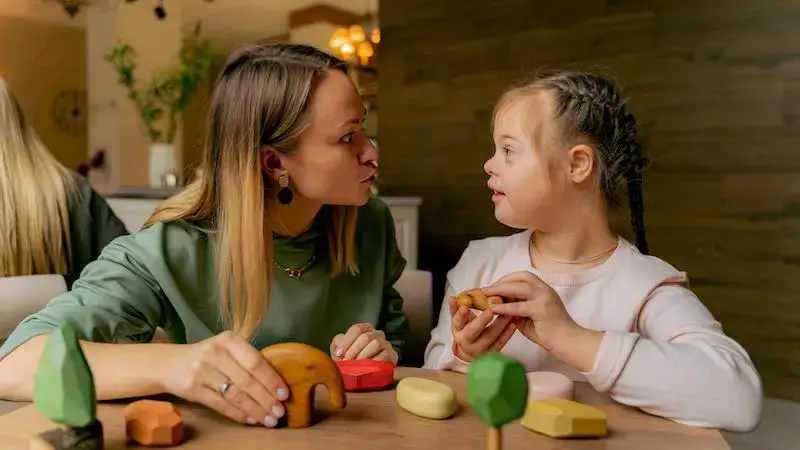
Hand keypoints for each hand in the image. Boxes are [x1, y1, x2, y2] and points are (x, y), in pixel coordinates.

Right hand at [161, 331, 289, 427]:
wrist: (169, 363)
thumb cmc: (207, 357)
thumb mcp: (226, 349)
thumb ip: (247, 360)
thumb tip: (276, 384)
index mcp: (229, 339)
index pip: (255, 361)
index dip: (271, 379)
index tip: (284, 394)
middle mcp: (215, 352)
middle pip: (247, 380)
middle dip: (266, 398)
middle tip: (280, 412)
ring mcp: (201, 370)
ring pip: (235, 394)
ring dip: (255, 409)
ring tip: (268, 419)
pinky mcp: (192, 389)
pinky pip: (221, 405)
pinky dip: (238, 414)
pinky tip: (250, 419)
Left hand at [331, 323, 397, 364]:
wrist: (361, 375)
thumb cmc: (349, 360)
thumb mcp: (340, 350)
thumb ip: (338, 343)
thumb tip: (340, 346)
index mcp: (365, 329)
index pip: (357, 329)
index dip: (347, 341)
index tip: (339, 354)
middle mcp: (377, 334)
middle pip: (366, 336)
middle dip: (354, 350)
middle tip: (346, 362)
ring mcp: (386, 344)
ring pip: (376, 343)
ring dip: (363, 355)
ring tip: (356, 365)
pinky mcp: (392, 355)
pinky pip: (385, 354)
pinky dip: (374, 361)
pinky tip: (367, 368)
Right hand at [449, 296, 515, 361]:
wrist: (472, 352)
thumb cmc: (467, 331)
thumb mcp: (460, 321)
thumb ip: (456, 309)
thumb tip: (451, 297)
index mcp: (458, 332)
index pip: (457, 322)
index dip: (461, 315)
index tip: (465, 307)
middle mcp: (466, 343)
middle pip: (473, 332)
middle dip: (482, 320)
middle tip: (491, 310)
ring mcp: (479, 351)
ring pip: (489, 337)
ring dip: (499, 324)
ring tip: (507, 312)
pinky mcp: (491, 354)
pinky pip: (500, 343)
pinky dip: (507, 334)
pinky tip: (512, 324)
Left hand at [484, 271, 578, 350]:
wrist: (568, 342)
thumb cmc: (550, 332)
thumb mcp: (530, 317)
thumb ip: (517, 308)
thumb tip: (499, 305)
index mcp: (543, 289)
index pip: (523, 276)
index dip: (507, 279)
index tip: (494, 285)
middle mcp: (545, 289)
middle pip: (519, 278)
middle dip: (500, 282)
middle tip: (486, 289)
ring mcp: (544, 298)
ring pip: (518, 288)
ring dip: (500, 290)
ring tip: (486, 295)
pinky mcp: (541, 310)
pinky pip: (519, 306)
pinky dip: (505, 307)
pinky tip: (494, 309)